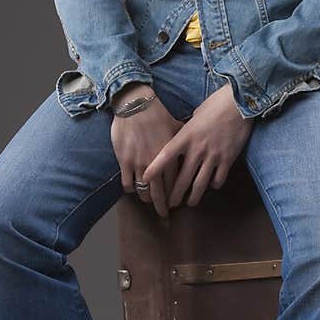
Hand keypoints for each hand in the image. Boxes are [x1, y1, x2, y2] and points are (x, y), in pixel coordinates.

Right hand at [110, 87, 184, 219]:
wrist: (135, 105)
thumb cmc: (157, 113)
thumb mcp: (176, 126)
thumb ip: (184, 140)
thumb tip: (194, 142)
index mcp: (171, 157)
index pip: (175, 183)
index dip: (175, 195)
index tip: (176, 203)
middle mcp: (156, 164)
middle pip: (160, 193)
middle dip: (163, 206)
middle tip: (164, 214)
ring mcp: (139, 164)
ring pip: (143, 191)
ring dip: (146, 198)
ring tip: (148, 201)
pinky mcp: (125, 162)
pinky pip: (127, 183)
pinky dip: (131, 189)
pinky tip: (132, 189)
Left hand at [141, 83, 253, 209]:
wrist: (239, 104)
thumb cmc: (214, 106)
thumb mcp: (193, 118)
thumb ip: (185, 133)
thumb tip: (179, 143)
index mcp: (186, 136)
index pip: (166, 155)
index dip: (155, 169)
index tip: (145, 179)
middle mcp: (198, 149)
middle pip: (183, 178)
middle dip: (174, 195)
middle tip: (169, 204)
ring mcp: (213, 156)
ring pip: (200, 184)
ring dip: (193, 197)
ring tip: (189, 203)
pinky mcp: (228, 159)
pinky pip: (218, 180)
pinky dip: (213, 185)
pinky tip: (211, 186)